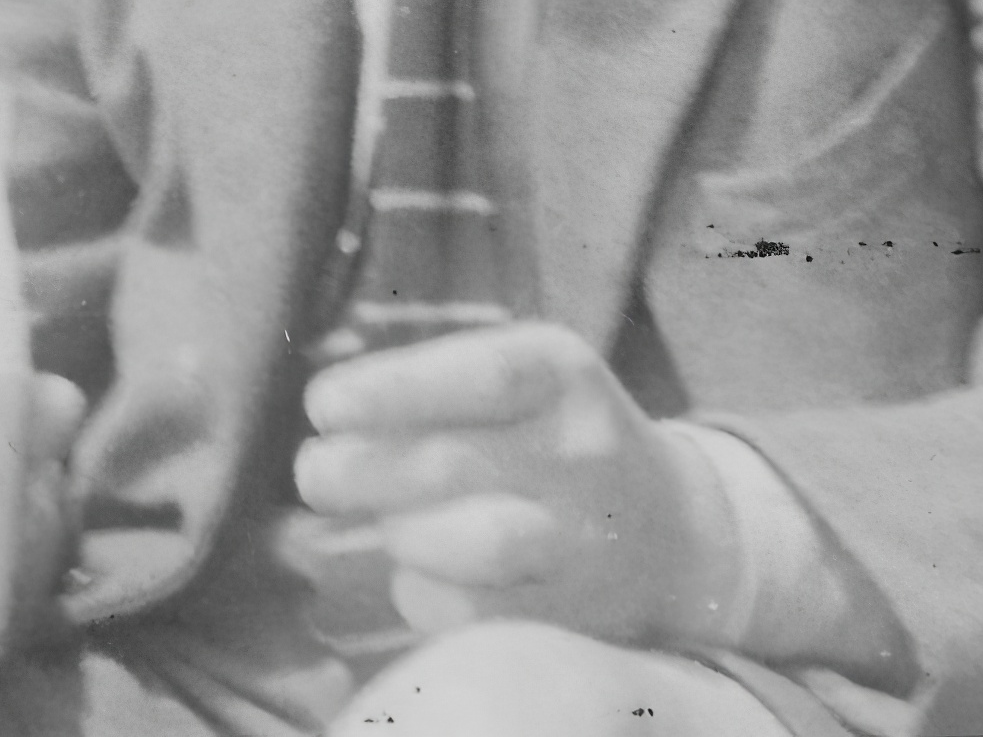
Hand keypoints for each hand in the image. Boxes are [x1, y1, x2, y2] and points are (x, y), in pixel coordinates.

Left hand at [293, 321, 725, 646]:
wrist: (668, 533)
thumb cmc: (551, 438)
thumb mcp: (519, 380)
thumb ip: (432, 386)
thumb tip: (326, 413)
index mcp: (562, 372)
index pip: (481, 374)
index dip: (394, 390)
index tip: (323, 405)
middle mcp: (583, 449)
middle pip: (458, 462)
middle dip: (365, 471)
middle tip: (314, 472)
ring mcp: (584, 535)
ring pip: (478, 541)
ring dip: (405, 532)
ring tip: (386, 523)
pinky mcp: (572, 608)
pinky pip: (476, 610)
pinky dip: (425, 591)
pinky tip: (418, 572)